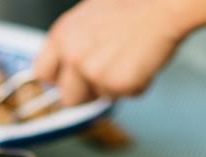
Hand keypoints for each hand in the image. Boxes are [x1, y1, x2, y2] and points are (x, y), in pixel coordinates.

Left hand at [33, 0, 197, 104]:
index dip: (59, 81)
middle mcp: (72, 56)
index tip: (71, 82)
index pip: (43, 74)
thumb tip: (68, 65)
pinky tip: (143, 61)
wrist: (162, 5)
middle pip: (68, 98)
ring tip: (129, 58)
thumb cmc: (133, 6)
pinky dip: (138, 84)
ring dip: (114, 87)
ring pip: (100, 99)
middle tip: (107, 74)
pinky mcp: (117, 84)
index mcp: (62, 36)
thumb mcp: (89, 16)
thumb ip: (73, 42)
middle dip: (87, 93)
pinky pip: (126, 96)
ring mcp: (94, 72)